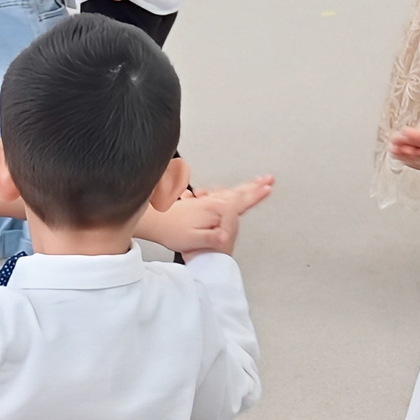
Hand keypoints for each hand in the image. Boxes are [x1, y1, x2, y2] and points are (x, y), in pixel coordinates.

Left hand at [151, 176, 271, 256]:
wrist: (151, 219)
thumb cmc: (170, 229)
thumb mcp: (192, 239)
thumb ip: (210, 237)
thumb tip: (225, 238)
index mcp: (213, 209)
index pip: (240, 201)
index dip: (256, 195)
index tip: (268, 187)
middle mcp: (209, 202)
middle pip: (236, 192)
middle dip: (253, 186)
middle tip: (267, 180)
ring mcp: (203, 201)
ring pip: (227, 192)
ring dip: (241, 188)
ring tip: (253, 184)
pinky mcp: (196, 202)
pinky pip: (216, 194)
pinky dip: (225, 192)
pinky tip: (226, 192)